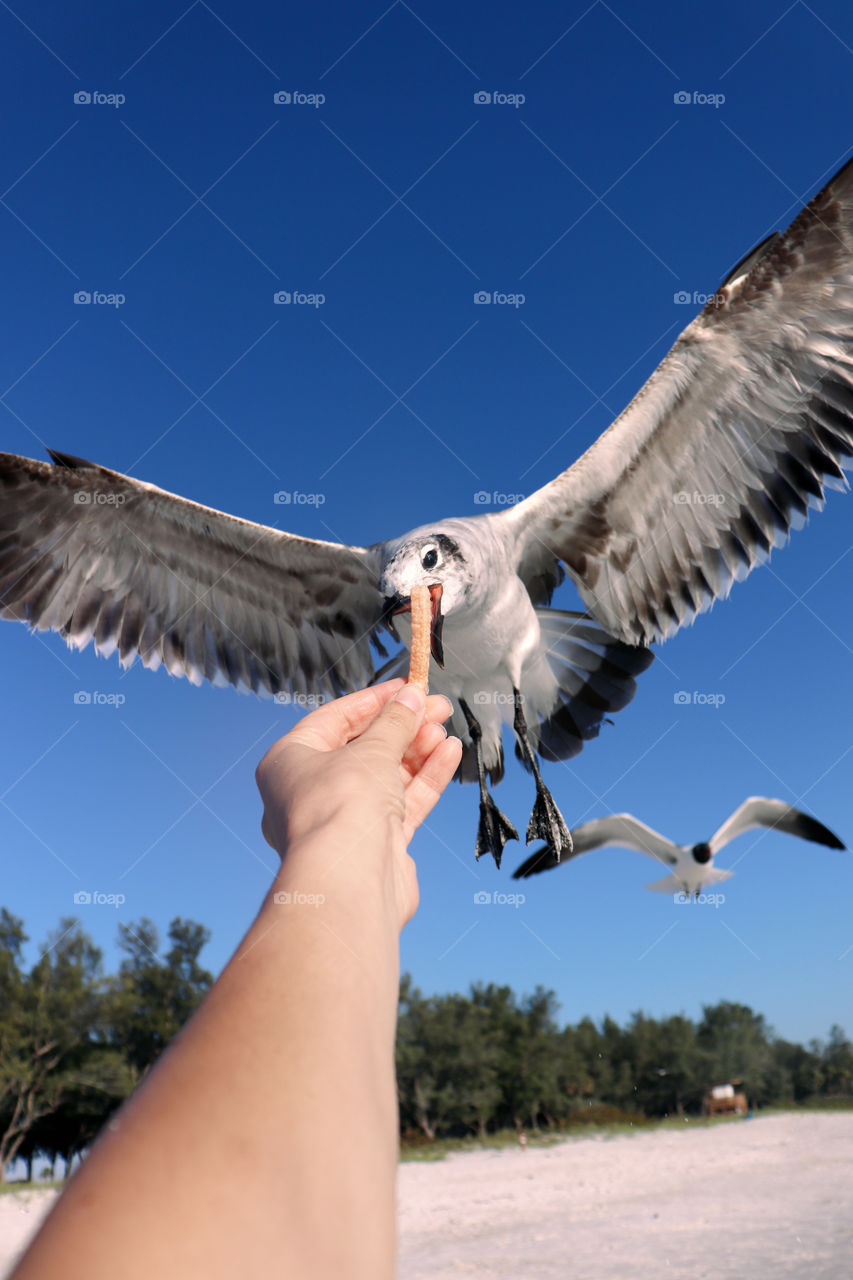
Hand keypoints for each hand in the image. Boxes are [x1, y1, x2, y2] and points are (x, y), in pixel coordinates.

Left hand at [255, 680, 461, 925]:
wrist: (349, 884)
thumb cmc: (341, 807)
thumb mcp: (371, 750)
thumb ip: (395, 722)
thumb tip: (412, 699)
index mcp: (289, 762)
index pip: (334, 720)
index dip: (374, 701)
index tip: (407, 687)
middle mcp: (310, 792)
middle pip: (362, 748)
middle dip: (402, 727)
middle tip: (436, 708)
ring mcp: (343, 821)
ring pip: (384, 777)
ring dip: (416, 752)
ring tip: (445, 730)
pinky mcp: (373, 845)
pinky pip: (401, 803)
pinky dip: (424, 779)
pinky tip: (449, 754)